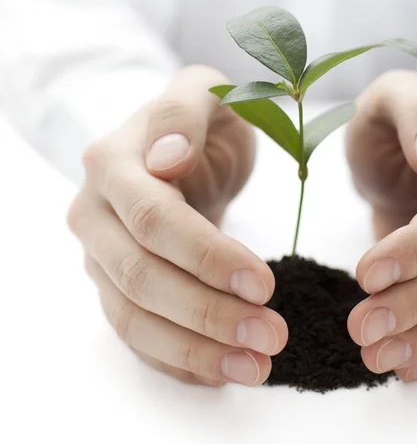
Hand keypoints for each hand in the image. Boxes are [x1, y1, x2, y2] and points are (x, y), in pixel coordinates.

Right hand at [68, 66, 287, 386]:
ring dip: (194, 350)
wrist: (180, 149)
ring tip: (255, 367)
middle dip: (208, 313)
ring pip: (135, 318)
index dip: (206, 257)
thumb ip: (183, 113)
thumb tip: (165, 159)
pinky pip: (137, 335)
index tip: (263, 283)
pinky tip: (221, 373)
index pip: (154, 222)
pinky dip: (176, 360)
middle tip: (271, 335)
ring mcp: (101, 257)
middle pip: (142, 279)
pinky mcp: (115, 288)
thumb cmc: (201, 121)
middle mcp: (95, 216)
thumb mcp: (203, 93)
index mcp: (113, 165)